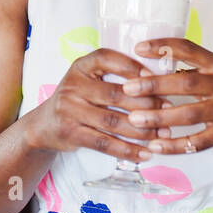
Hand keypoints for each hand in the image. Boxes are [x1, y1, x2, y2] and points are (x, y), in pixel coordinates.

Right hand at [29, 48, 173, 161]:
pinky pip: (104, 143)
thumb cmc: (77, 99)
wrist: (44, 125)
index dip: (131, 66)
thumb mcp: (88, 79)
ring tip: (163, 134)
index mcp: (80, 66)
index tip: (154, 76)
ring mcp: (70, 110)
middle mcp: (73, 85)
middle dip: (146, 103)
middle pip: (116, 94)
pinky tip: (145, 153)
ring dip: (142, 130)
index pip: (106, 58)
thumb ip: (113, 76)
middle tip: (169, 110)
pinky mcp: (71, 133)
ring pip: (113, 121)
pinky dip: (127, 150)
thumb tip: (157, 80)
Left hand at [118, 38, 212, 155]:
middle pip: (185, 82)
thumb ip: (193, 69)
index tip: (138, 48)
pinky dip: (175, 144)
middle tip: (128, 88)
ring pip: (189, 113)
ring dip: (159, 117)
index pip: (189, 48)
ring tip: (134, 118)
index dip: (163, 46)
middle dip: (154, 85)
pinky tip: (156, 145)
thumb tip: (151, 63)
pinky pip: (197, 141)